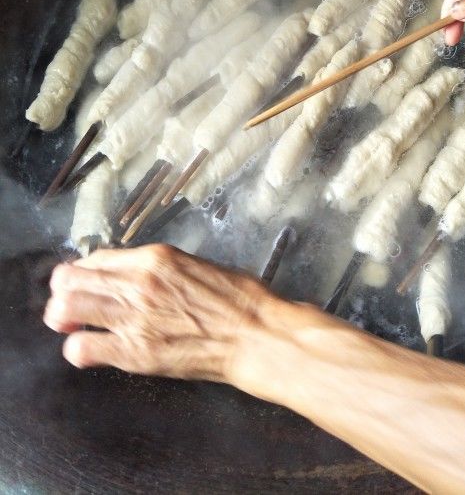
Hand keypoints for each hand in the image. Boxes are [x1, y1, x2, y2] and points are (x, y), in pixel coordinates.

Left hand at [43, 244, 279, 389]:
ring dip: (63, 317)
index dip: (84, 271)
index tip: (85, 281)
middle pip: (70, 280)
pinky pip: (82, 349)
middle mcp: (138, 283)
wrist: (254, 334)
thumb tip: (131, 274)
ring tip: (74, 324)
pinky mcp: (135, 353)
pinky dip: (78, 348)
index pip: (96, 258)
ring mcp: (134, 318)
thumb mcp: (195, 265)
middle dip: (64, 291)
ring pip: (67, 309)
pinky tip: (90, 348)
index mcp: (155, 258)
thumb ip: (158, 268)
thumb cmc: (236, 299)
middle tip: (70, 302)